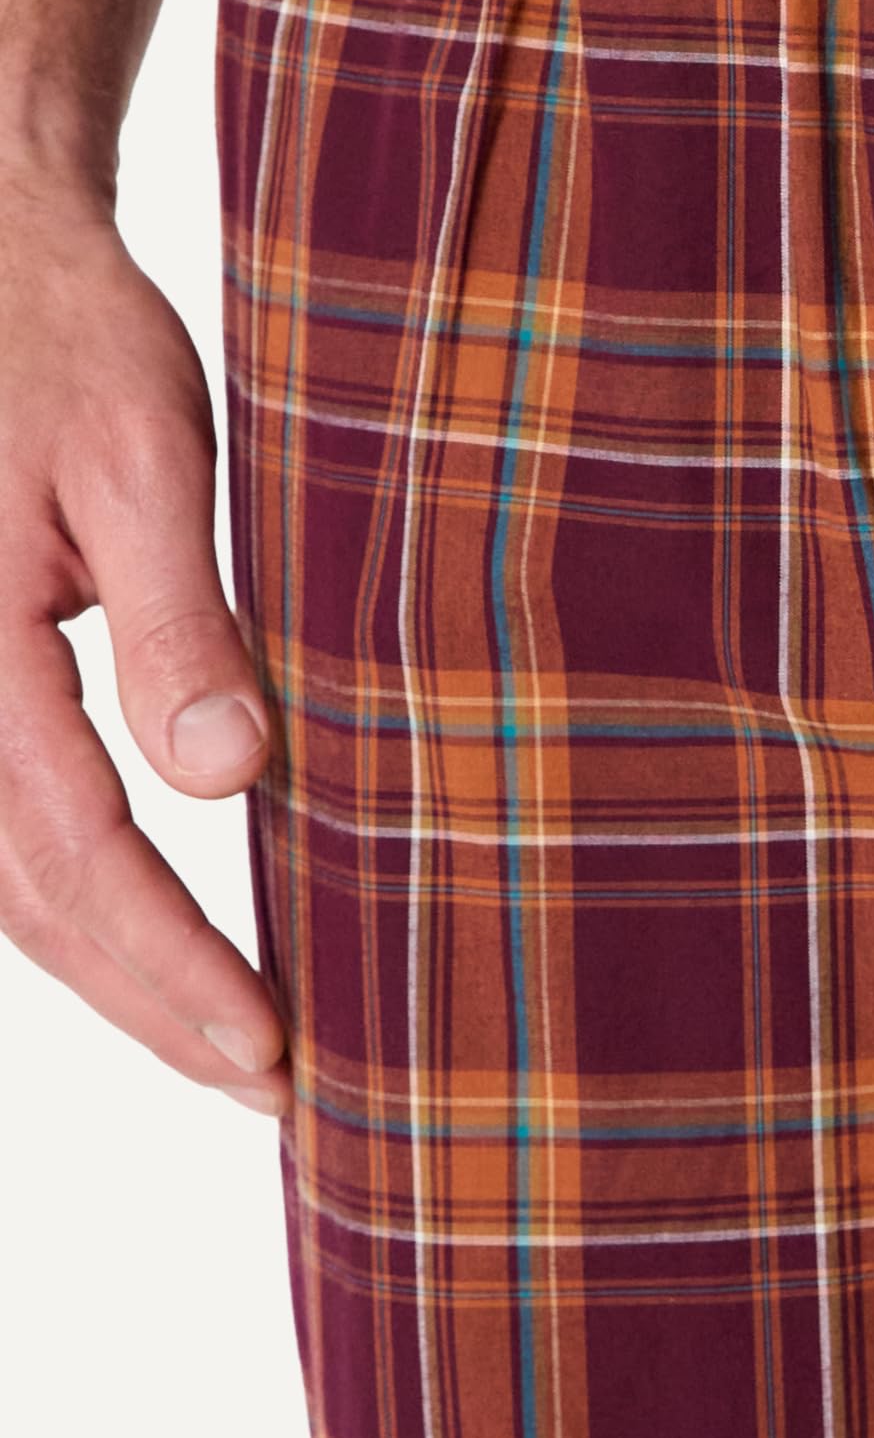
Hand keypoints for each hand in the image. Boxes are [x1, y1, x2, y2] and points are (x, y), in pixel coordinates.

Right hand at [0, 157, 288, 1112]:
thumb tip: (231, 777)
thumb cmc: (67, 344)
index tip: (274, 1050)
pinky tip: (149, 958)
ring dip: (113, 981)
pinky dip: (68, 914)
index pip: (80, 858)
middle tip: (281, 1093)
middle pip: (29, 906)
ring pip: (0, 892)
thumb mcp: (148, 461)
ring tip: (231, 1055)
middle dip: (153, 1006)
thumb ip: (182, 619)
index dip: (177, 967)